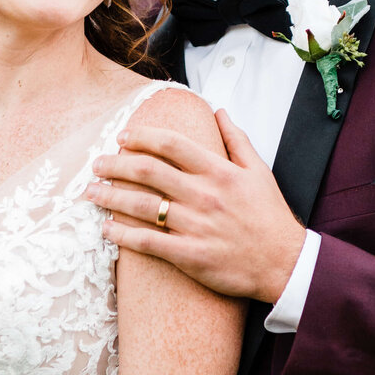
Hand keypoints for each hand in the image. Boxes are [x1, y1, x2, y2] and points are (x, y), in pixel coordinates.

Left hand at [88, 110, 305, 302]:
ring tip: (90, 192)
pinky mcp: (190, 255)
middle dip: (114, 165)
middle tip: (96, 164)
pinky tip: (106, 229)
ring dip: (110, 196)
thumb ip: (236, 139)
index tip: (121, 137)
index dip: (140, 136)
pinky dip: (122, 234)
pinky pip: (147, 242)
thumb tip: (218, 111)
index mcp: (218, 171)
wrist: (284, 263)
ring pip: (141, 205)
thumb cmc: (270, 216)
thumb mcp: (259, 171)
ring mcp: (195, 226)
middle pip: (147, 171)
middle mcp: (204, 195)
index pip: (170, 144)